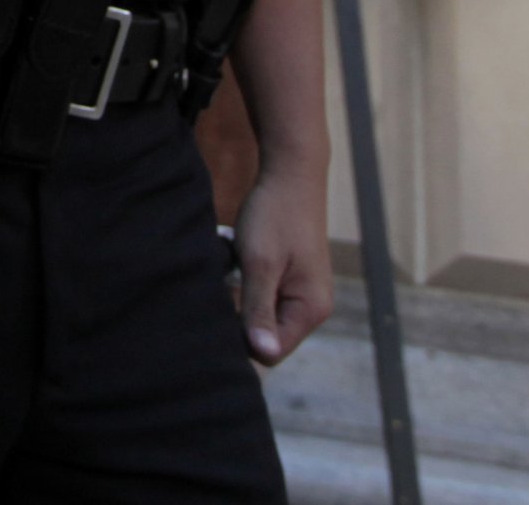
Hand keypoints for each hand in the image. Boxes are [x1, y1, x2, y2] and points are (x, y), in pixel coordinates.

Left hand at [231, 163, 332, 365]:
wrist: (290, 173)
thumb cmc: (274, 215)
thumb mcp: (260, 263)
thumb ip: (259, 309)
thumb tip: (262, 354)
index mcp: (310, 309)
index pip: (270, 353)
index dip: (240, 338)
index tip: (217, 310)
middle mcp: (311, 307)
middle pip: (266, 337)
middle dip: (239, 319)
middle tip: (219, 287)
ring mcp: (302, 293)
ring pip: (261, 316)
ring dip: (239, 300)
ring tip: (229, 271)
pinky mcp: (290, 279)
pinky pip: (262, 297)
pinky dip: (244, 286)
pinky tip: (234, 264)